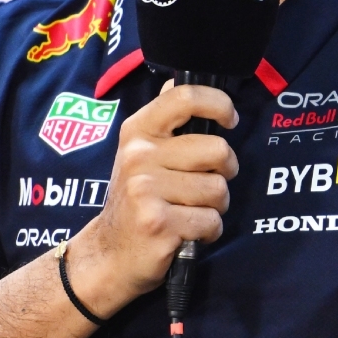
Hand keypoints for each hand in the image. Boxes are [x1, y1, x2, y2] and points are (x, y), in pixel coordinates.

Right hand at [66, 82, 238, 315]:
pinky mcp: (158, 222)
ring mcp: (146, 189)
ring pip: (218, 190)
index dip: (219, 104)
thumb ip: (163, 121)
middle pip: (218, 150)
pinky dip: (208, 231)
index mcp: (138, 131)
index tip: (230, 121)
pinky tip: (188, 233)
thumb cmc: (134, 200)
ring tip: (190, 212)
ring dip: (215, 207)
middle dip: (224, 172)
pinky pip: (211, 221)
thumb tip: (177, 81)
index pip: (185, 97)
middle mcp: (139, 155)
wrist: (107, 255)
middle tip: (206, 185)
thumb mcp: (140, 154)